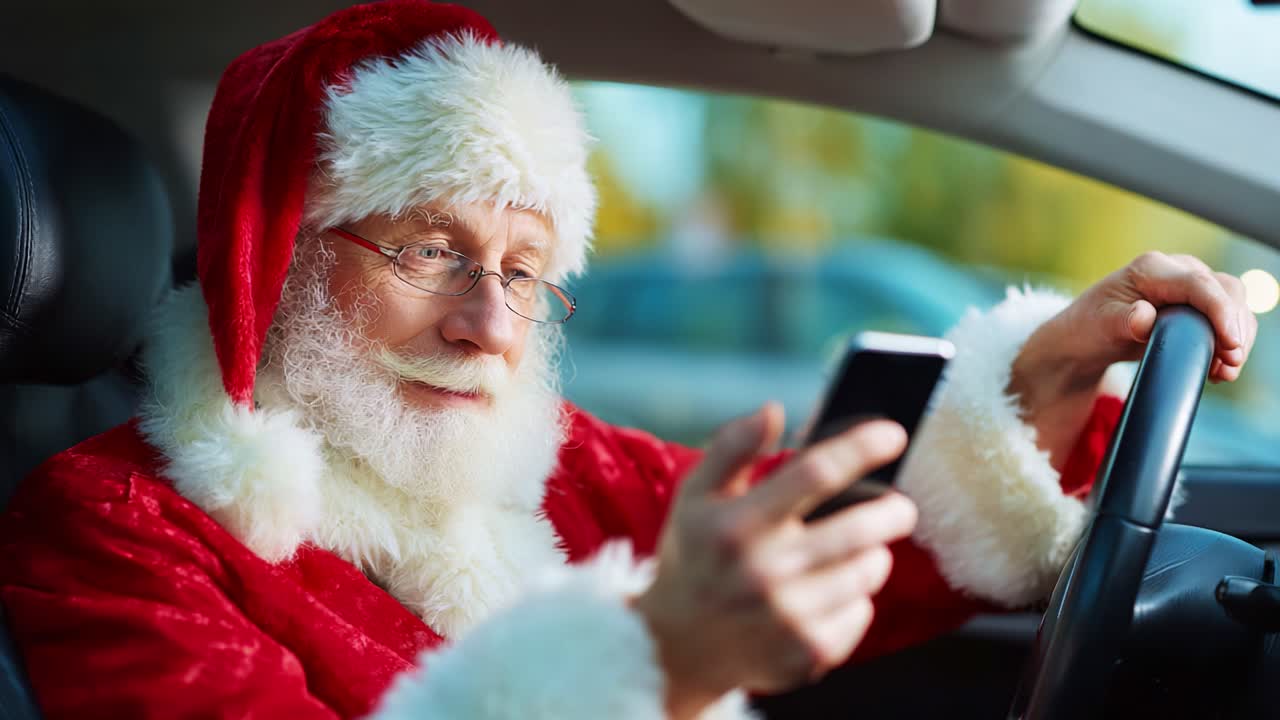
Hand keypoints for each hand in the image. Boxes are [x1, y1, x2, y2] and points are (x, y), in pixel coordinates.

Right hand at [633, 404, 917, 718]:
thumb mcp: (694, 495)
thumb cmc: (695, 556)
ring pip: (869, 571)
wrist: (676, 647)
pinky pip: (862, 612)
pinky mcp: (807, 653)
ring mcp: (787, 618)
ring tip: (852, 552)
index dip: (861, 448)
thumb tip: (772, 409)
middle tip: (898, 507)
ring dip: (872, 555)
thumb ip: (731, 447)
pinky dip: (855, 598)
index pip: (814, 474)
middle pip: (860, 529)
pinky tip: (827, 594)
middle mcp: (762, 572)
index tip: (894, 435)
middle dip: (892, 511)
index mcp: (736, 525)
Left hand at [1013, 251, 1257, 465]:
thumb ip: (1124, 320)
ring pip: (1235, 304)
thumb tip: (1145, 316)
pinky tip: (1221, 368)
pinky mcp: (1199, 304)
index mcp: (1151, 268)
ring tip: (1224, 372)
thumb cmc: (1090, 326)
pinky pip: (1229, 319)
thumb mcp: (1100, 324)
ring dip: (1238, 338)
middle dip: (1235, 328)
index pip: (1198, 284)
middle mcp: (1178, 269)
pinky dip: (1231, 342)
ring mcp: (1192, 285)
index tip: (1230, 344)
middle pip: (1227, 290)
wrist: (1088, 337)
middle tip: (1229, 366)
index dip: (1220, 312)